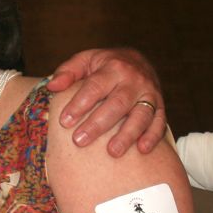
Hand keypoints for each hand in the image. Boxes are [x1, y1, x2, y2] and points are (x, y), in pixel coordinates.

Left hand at [48, 47, 165, 156]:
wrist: (137, 60)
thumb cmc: (103, 65)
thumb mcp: (84, 60)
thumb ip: (67, 72)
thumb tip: (52, 86)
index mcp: (113, 67)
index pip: (95, 87)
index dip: (80, 104)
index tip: (64, 121)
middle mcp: (134, 80)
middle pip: (117, 104)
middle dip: (98, 124)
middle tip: (80, 141)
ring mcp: (149, 94)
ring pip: (141, 115)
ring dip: (127, 135)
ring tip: (112, 152)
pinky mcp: (160, 106)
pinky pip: (159, 122)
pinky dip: (152, 136)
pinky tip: (141, 150)